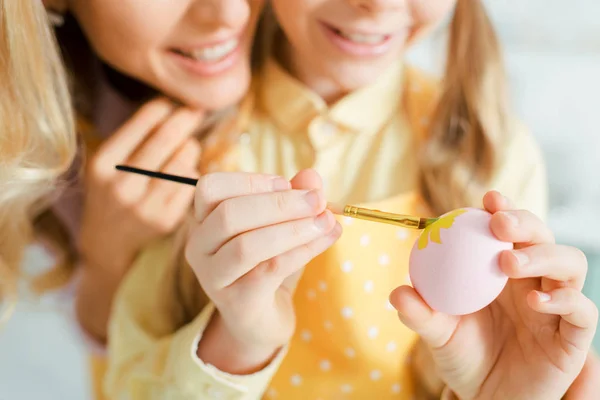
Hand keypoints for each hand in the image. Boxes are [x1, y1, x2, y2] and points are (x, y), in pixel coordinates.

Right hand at [79, 98, 202, 275]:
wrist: (107, 241)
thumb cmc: (113, 190)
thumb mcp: (109, 163)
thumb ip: (135, 137)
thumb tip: (173, 104)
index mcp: (103, 164)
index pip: (141, 123)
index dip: (164, 107)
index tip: (174, 101)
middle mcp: (120, 185)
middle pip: (166, 139)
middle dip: (186, 120)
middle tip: (197, 110)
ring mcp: (143, 205)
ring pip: (183, 163)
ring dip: (190, 149)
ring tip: (187, 147)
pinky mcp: (164, 220)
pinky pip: (190, 185)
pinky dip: (192, 174)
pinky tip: (185, 174)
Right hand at [186, 169, 340, 370]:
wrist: (262, 321)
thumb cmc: (267, 266)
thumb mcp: (282, 226)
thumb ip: (294, 198)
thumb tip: (312, 176)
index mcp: (203, 220)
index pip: (211, 188)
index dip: (250, 181)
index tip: (287, 183)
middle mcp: (199, 247)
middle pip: (229, 214)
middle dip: (279, 203)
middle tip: (318, 200)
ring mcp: (214, 277)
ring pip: (247, 246)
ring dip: (294, 229)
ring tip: (327, 221)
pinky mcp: (237, 302)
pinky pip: (269, 270)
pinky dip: (302, 251)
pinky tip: (326, 239)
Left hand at [391, 191, 597, 398]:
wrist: (487, 398)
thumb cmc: (464, 357)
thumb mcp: (438, 334)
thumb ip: (421, 313)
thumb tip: (397, 292)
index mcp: (501, 271)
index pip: (509, 230)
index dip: (503, 209)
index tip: (487, 198)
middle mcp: (532, 282)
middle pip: (542, 237)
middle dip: (525, 222)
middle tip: (499, 223)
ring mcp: (556, 307)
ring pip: (570, 265)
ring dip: (544, 256)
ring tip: (510, 262)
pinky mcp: (572, 337)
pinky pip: (582, 311)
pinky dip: (564, 300)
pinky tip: (534, 302)